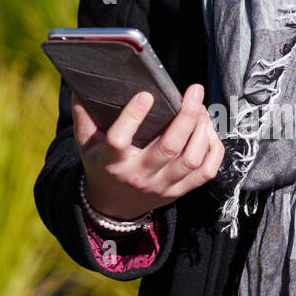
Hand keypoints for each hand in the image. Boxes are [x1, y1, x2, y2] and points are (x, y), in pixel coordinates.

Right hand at [72, 83, 225, 220]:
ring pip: (190, 159)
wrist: (113, 206)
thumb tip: (82, 88)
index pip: (120, 140)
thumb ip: (84, 116)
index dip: (133, 116)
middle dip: (186, 116)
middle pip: (169, 147)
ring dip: (202, 130)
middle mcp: (139, 175)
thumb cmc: (102, 166)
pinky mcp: (178, 191)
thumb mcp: (86, 144)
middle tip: (194, 92)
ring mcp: (162, 186)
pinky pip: (205, 173)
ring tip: (201, 109)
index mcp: (112, 162)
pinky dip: (213, 151)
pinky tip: (209, 132)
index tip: (146, 94)